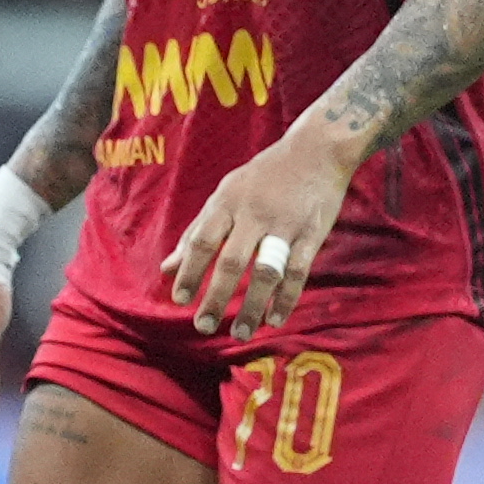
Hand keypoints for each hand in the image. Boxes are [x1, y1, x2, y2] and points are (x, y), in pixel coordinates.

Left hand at [163, 126, 359, 335]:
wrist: (316, 150)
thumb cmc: (263, 176)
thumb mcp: (225, 194)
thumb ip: (196, 231)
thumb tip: (167, 268)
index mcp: (227, 202)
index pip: (202, 241)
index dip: (189, 272)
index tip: (179, 300)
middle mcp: (254, 214)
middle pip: (232, 261)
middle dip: (215, 296)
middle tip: (203, 326)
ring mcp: (285, 225)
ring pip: (266, 271)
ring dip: (252, 306)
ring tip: (240, 333)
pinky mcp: (313, 233)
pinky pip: (298, 272)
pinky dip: (286, 298)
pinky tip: (274, 320)